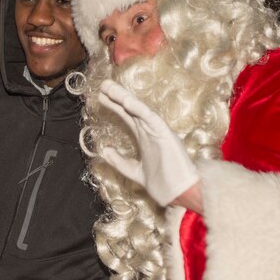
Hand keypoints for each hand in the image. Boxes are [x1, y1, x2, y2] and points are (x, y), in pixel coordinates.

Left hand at [97, 79, 198, 207]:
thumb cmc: (162, 184)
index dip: (114, 106)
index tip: (100, 96)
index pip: (127, 117)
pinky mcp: (166, 134)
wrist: (179, 195)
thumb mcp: (133, 170)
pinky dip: (139, 109)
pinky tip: (126, 101)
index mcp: (145, 137)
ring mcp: (158, 131)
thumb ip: (119, 161)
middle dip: (116, 96)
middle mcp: (151, 131)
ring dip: (124, 97)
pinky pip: (150, 118)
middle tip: (102, 84)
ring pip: (139, 110)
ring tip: (109, 87)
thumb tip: (104, 149)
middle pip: (131, 110)